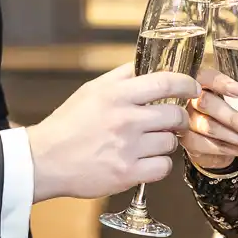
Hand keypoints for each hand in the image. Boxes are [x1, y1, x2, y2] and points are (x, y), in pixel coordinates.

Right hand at [27, 63, 200, 201]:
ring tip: (150, 142)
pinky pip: (163, 166)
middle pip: (175, 114)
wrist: (45, 160)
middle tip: (174, 121)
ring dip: (166, 142)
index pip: (165, 81)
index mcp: (116, 95)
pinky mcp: (127, 173)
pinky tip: (147, 160)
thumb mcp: (92, 90)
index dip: (186, 83)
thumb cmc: (68, 124)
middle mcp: (125, 119)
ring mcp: (127, 148)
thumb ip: (122, 77)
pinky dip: (159, 164)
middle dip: (180, 117)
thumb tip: (148, 64)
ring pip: (170, 142)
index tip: (192, 87)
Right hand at [179, 63, 237, 172]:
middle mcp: (191, 99)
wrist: (211, 136)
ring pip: (211, 130)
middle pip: (207, 105)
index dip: (221, 83)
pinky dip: (237, 152)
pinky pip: (213, 147)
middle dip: (233, 118)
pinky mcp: (190, 141)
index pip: (206, 77)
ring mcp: (188, 121)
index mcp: (203, 81)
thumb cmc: (230, 107)